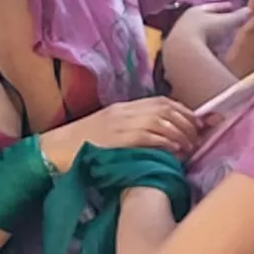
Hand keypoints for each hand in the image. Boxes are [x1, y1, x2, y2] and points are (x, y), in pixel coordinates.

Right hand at [42, 97, 202, 170]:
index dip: (184, 111)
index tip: (199, 123)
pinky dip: (166, 142)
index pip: (161, 102)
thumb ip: (131, 129)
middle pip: (165, 109)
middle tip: (198, 137)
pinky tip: (175, 151)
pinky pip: (149, 135)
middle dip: (188, 122)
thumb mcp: (108, 132)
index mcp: (122, 108)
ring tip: (189, 147)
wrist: (54, 151)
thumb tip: (161, 137)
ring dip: (181, 133)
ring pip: (161, 121)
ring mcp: (120, 124)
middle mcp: (123, 112)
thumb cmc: (81, 147)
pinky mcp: (117, 138)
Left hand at [166, 2, 251, 49]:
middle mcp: (186, 20)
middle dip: (217, 22)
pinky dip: (205, 48)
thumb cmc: (206, 31)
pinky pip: (196, 46)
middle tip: (229, 25)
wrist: (183, 51)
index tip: (232, 6)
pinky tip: (213, 53)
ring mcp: (181, 35)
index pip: (213, 6)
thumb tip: (250, 9)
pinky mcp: (180, 50)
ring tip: (223, 42)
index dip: (224, 7)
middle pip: (205, 19)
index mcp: (196, 10)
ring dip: (210, 37)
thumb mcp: (226, 22)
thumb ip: (238, 16)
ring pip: (200, 33)